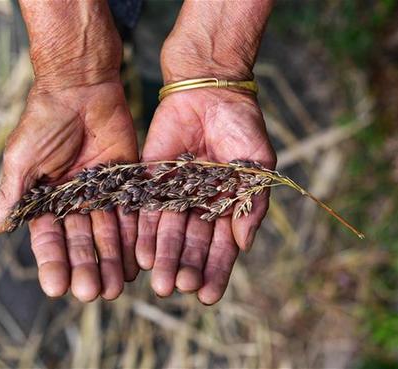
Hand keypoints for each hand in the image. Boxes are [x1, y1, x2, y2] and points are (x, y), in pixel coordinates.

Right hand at [0, 82, 138, 301]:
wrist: (81, 86)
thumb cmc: (43, 119)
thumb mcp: (22, 158)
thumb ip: (12, 194)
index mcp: (45, 199)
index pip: (48, 239)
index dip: (53, 263)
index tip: (56, 290)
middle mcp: (74, 201)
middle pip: (81, 242)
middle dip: (86, 269)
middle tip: (93, 294)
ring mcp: (102, 192)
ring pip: (108, 233)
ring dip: (111, 261)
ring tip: (116, 288)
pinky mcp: (127, 180)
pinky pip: (131, 212)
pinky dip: (134, 235)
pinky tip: (138, 259)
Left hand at [136, 89, 274, 303]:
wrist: (211, 89)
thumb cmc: (243, 125)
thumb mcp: (257, 164)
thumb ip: (252, 203)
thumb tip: (245, 244)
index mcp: (226, 206)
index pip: (221, 247)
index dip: (215, 271)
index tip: (207, 295)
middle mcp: (198, 206)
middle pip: (190, 244)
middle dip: (184, 267)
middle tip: (177, 288)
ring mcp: (174, 194)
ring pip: (167, 232)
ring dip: (163, 257)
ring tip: (159, 281)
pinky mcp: (151, 178)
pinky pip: (145, 208)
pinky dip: (143, 230)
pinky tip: (140, 252)